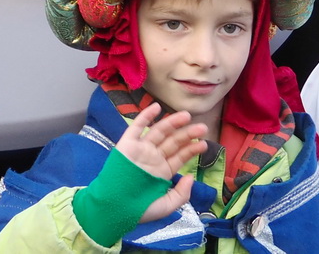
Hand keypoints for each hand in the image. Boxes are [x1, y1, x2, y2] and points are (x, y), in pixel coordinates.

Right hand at [115, 102, 206, 222]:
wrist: (114, 208)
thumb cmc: (139, 209)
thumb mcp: (166, 206)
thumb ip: (181, 194)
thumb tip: (191, 177)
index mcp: (163, 172)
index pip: (180, 156)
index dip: (192, 149)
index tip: (204, 143)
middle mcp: (153, 158)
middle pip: (173, 142)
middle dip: (187, 134)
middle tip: (203, 126)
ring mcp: (141, 150)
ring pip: (159, 132)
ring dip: (172, 122)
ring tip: (186, 115)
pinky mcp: (127, 144)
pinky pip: (137, 127)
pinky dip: (146, 116)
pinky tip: (157, 107)